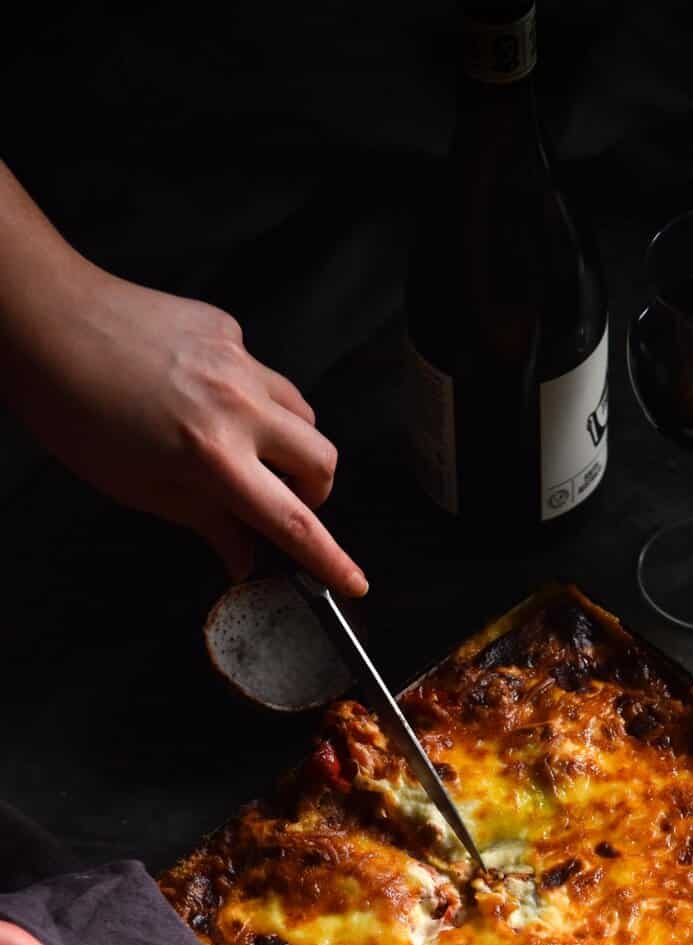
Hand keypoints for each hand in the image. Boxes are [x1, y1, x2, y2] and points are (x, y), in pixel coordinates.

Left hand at [0, 163, 366, 597]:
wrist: (47, 321)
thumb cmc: (76, 410)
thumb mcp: (140, 486)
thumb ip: (206, 522)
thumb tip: (246, 557)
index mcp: (212, 455)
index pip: (292, 520)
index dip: (330, 559)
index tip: (354, 583)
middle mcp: (237, 405)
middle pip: (323, 461)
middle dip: (314, 490)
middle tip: (278, 499)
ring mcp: (237, 361)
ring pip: (302, 413)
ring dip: (290, 443)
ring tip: (246, 449)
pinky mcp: (226, 328)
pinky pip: (263, 373)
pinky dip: (251, 398)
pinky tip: (205, 397)